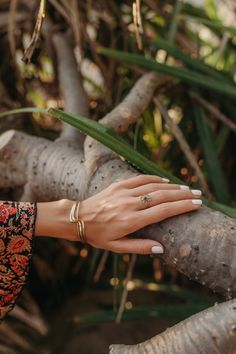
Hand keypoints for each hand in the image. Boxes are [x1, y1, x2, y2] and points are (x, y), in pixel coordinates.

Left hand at [78, 174, 201, 253]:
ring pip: (153, 186)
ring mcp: (124, 192)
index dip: (182, 207)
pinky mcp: (118, 185)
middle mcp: (130, 204)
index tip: (196, 204)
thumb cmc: (98, 235)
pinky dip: (155, 179)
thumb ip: (140, 247)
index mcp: (131, 221)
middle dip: (182, 195)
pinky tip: (165, 181)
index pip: (163, 211)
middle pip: (162, 196)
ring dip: (172, 186)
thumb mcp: (117, 247)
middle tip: (197, 194)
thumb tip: (162, 249)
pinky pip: (140, 179)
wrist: (77, 219)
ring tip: (186, 188)